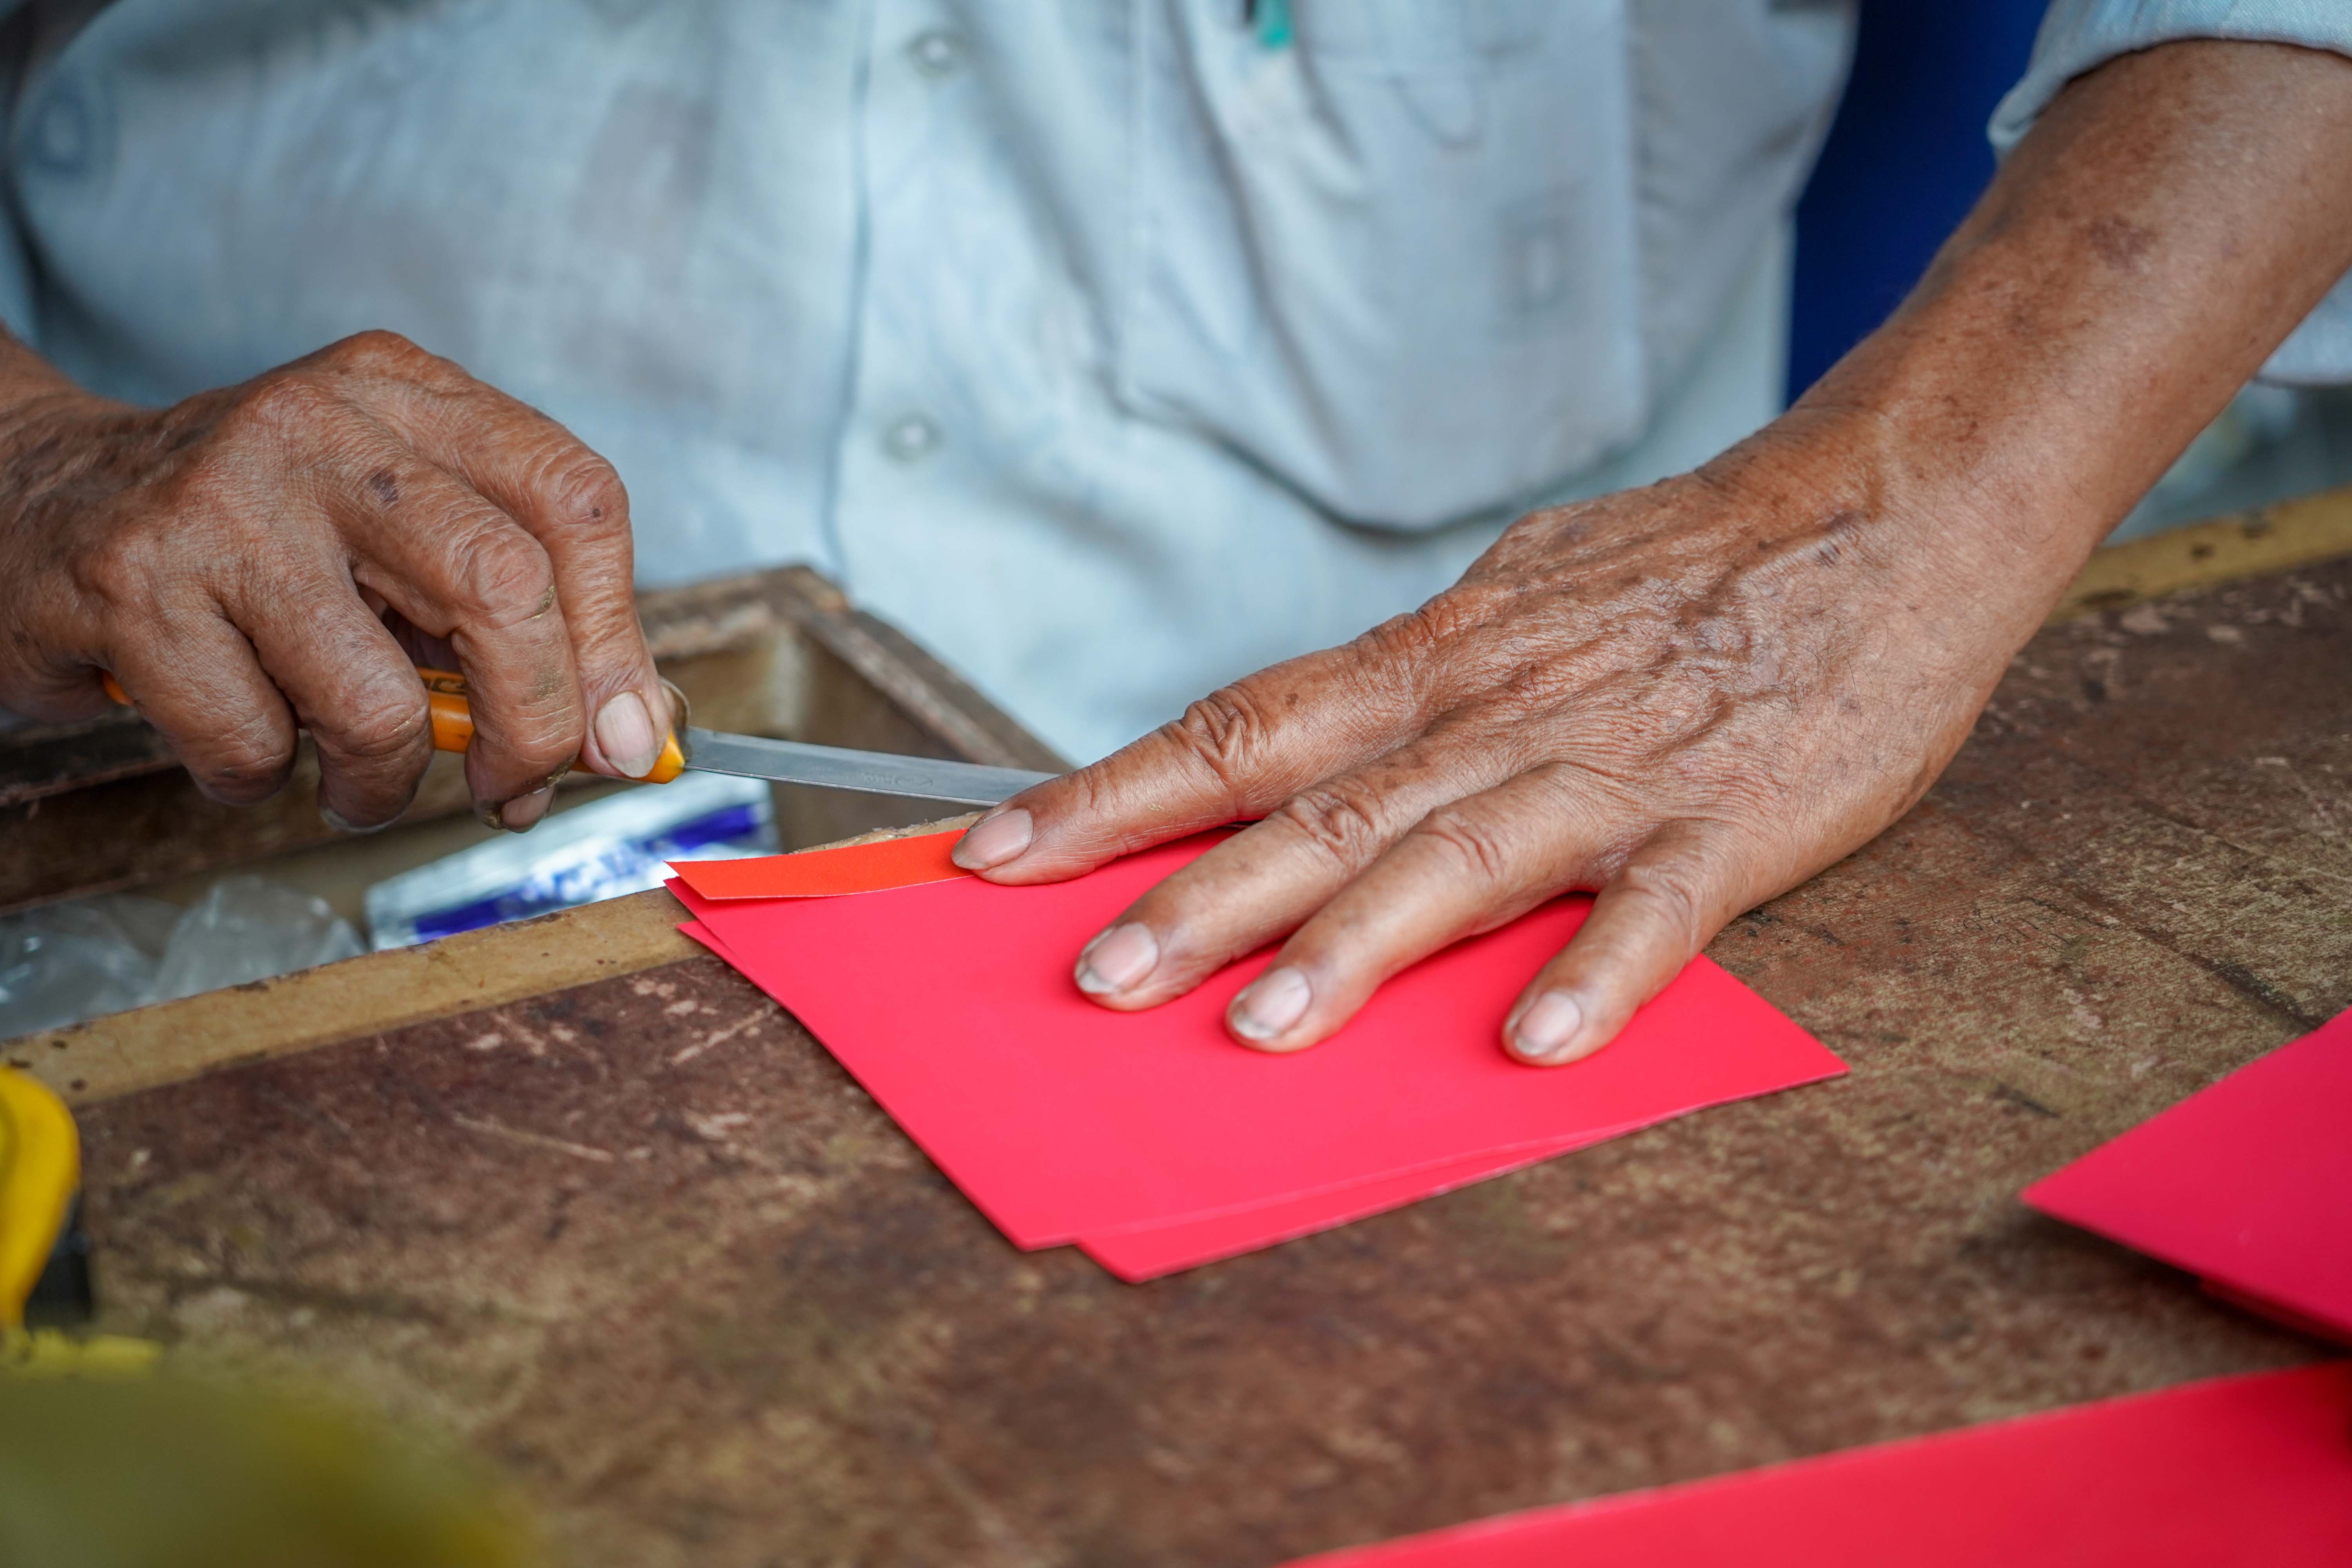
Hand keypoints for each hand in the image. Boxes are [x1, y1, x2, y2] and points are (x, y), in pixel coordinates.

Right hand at [0, 329, 670, 830]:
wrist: (34, 500)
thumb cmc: (250, 540)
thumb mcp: (395, 537)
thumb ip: (517, 617)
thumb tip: (634, 735)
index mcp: (408, 394)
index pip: (575, 502)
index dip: (617, 639)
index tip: (624, 737)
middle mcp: (322, 425)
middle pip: (505, 589)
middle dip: (533, 725)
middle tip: (512, 784)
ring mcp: (222, 501)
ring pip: (380, 698)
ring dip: (383, 779)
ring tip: (352, 770)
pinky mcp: (133, 585)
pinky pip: (254, 742)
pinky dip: (260, 777)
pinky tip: (238, 733)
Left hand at [951, 434, 2049, 1063]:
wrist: (1876, 514)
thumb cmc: (1683, 566)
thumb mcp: (1515, 597)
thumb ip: (1411, 679)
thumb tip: (1303, 739)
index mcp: (1435, 662)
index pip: (1240, 729)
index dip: (1111, 794)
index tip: (996, 852)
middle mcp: (1494, 714)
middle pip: (1318, 806)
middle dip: (1192, 894)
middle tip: (1088, 977)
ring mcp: (1608, 770)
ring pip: (1457, 857)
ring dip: (1358, 943)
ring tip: (1264, 1028)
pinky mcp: (1727, 823)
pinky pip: (1652, 909)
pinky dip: (1596, 972)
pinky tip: (1535, 1041)